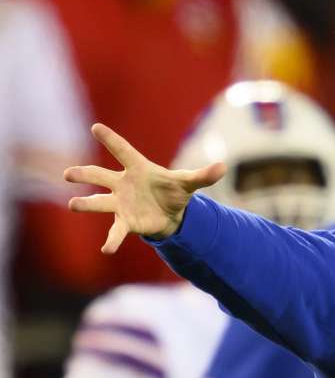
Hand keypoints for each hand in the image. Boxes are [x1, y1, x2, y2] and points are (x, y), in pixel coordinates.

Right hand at [64, 124, 226, 253]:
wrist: (171, 213)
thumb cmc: (174, 191)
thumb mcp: (189, 182)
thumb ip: (204, 175)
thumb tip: (223, 167)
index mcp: (138, 169)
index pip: (123, 151)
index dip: (111, 140)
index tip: (96, 127)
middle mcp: (124, 184)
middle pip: (100, 176)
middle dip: (85, 174)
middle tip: (69, 173)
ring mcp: (121, 202)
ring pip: (99, 201)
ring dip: (86, 204)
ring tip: (73, 205)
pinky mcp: (125, 221)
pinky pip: (116, 231)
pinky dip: (112, 240)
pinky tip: (107, 249)